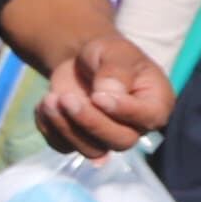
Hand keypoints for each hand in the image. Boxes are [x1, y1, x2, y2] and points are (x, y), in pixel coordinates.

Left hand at [36, 32, 172, 154]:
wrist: (84, 61)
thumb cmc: (110, 54)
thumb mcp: (116, 52)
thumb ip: (116, 70)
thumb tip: (108, 94)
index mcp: (156, 103)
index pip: (148, 118)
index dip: (123, 111)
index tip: (98, 96)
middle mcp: (135, 127)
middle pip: (120, 141)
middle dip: (90, 122)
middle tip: (66, 98)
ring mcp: (108, 138)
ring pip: (91, 150)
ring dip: (66, 128)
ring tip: (50, 99)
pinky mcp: (81, 140)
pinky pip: (65, 146)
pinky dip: (50, 128)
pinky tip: (45, 104)